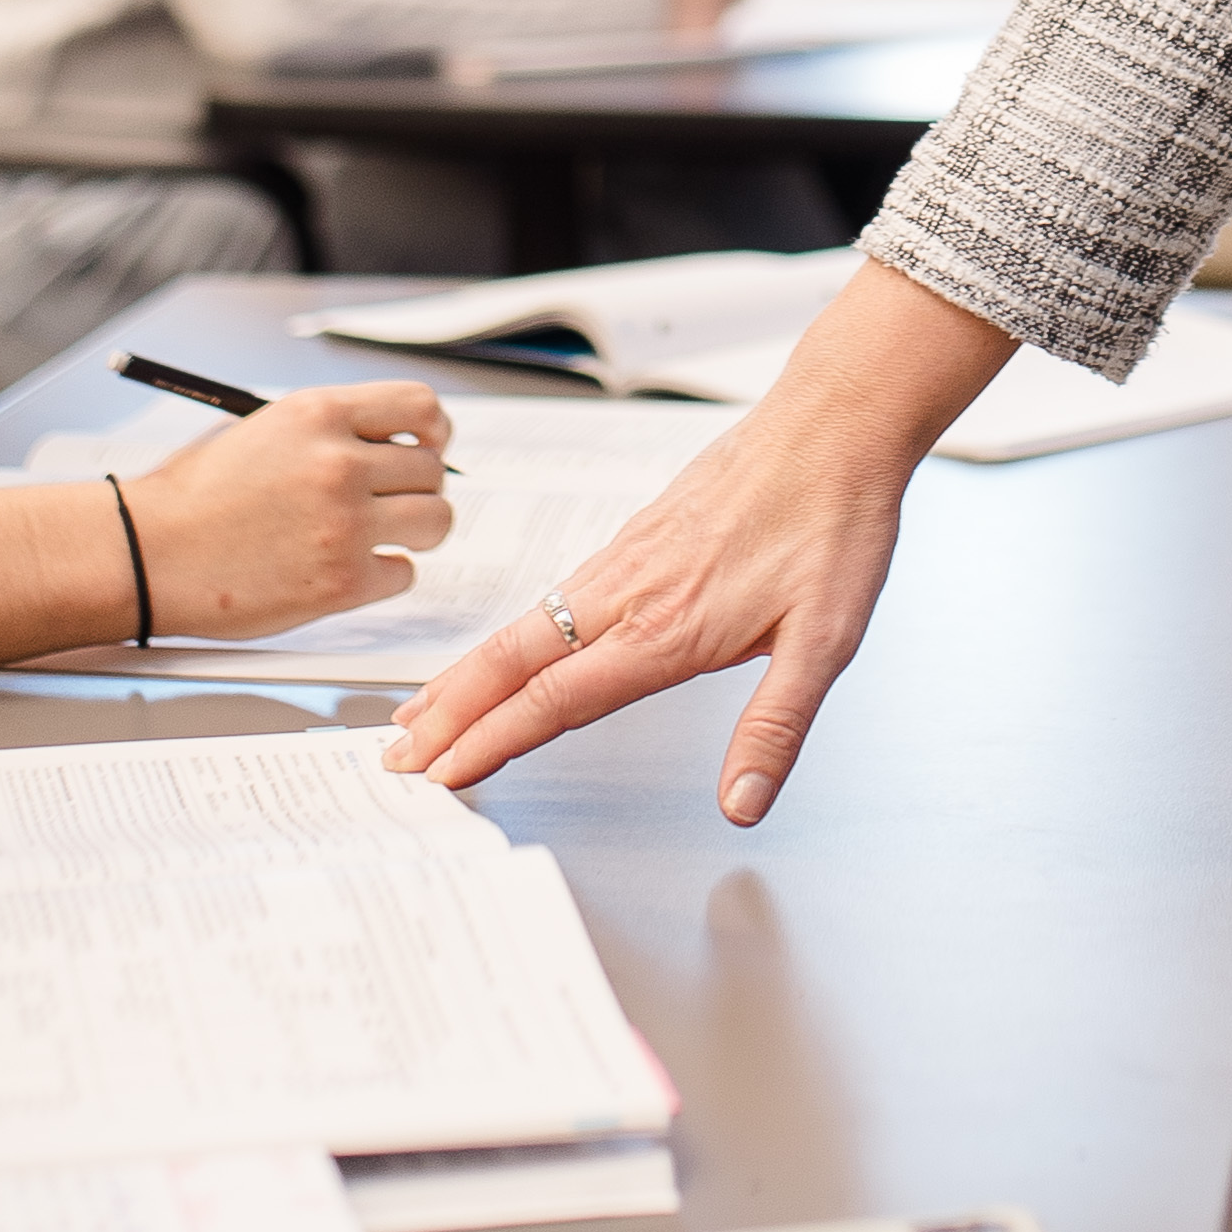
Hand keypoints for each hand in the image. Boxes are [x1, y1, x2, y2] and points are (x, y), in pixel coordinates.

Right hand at [129, 384, 458, 636]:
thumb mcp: (262, 428)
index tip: (427, 446)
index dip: (433, 431)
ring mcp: (346, 524)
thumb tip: (388, 440)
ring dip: (415, 532)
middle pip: (432, 470)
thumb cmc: (192, 496)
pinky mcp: (342, 583)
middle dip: (417, 487)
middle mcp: (340, 463)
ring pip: (435, 521)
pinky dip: (384, 575)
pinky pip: (404, 574)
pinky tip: (348, 571)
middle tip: (391, 503)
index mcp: (319, 415)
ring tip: (380, 537)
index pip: (420, 407)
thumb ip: (328, 430)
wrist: (148, 553)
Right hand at [389, 259, 1014, 822]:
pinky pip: (551, 595)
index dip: (495, 742)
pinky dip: (508, 633)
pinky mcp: (634, 535)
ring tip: (425, 711)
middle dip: (451, 713)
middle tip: (397, 754)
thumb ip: (775, 728)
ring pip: (526, 626)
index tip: (446, 775)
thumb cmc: (833, 526)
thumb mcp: (824, 642)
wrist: (833, 426)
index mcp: (667, 629)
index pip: (558, 699)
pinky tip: (505, 647)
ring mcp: (625, 559)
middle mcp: (631, 593)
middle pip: (516, 662)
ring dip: (468, 675)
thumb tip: (742, 805)